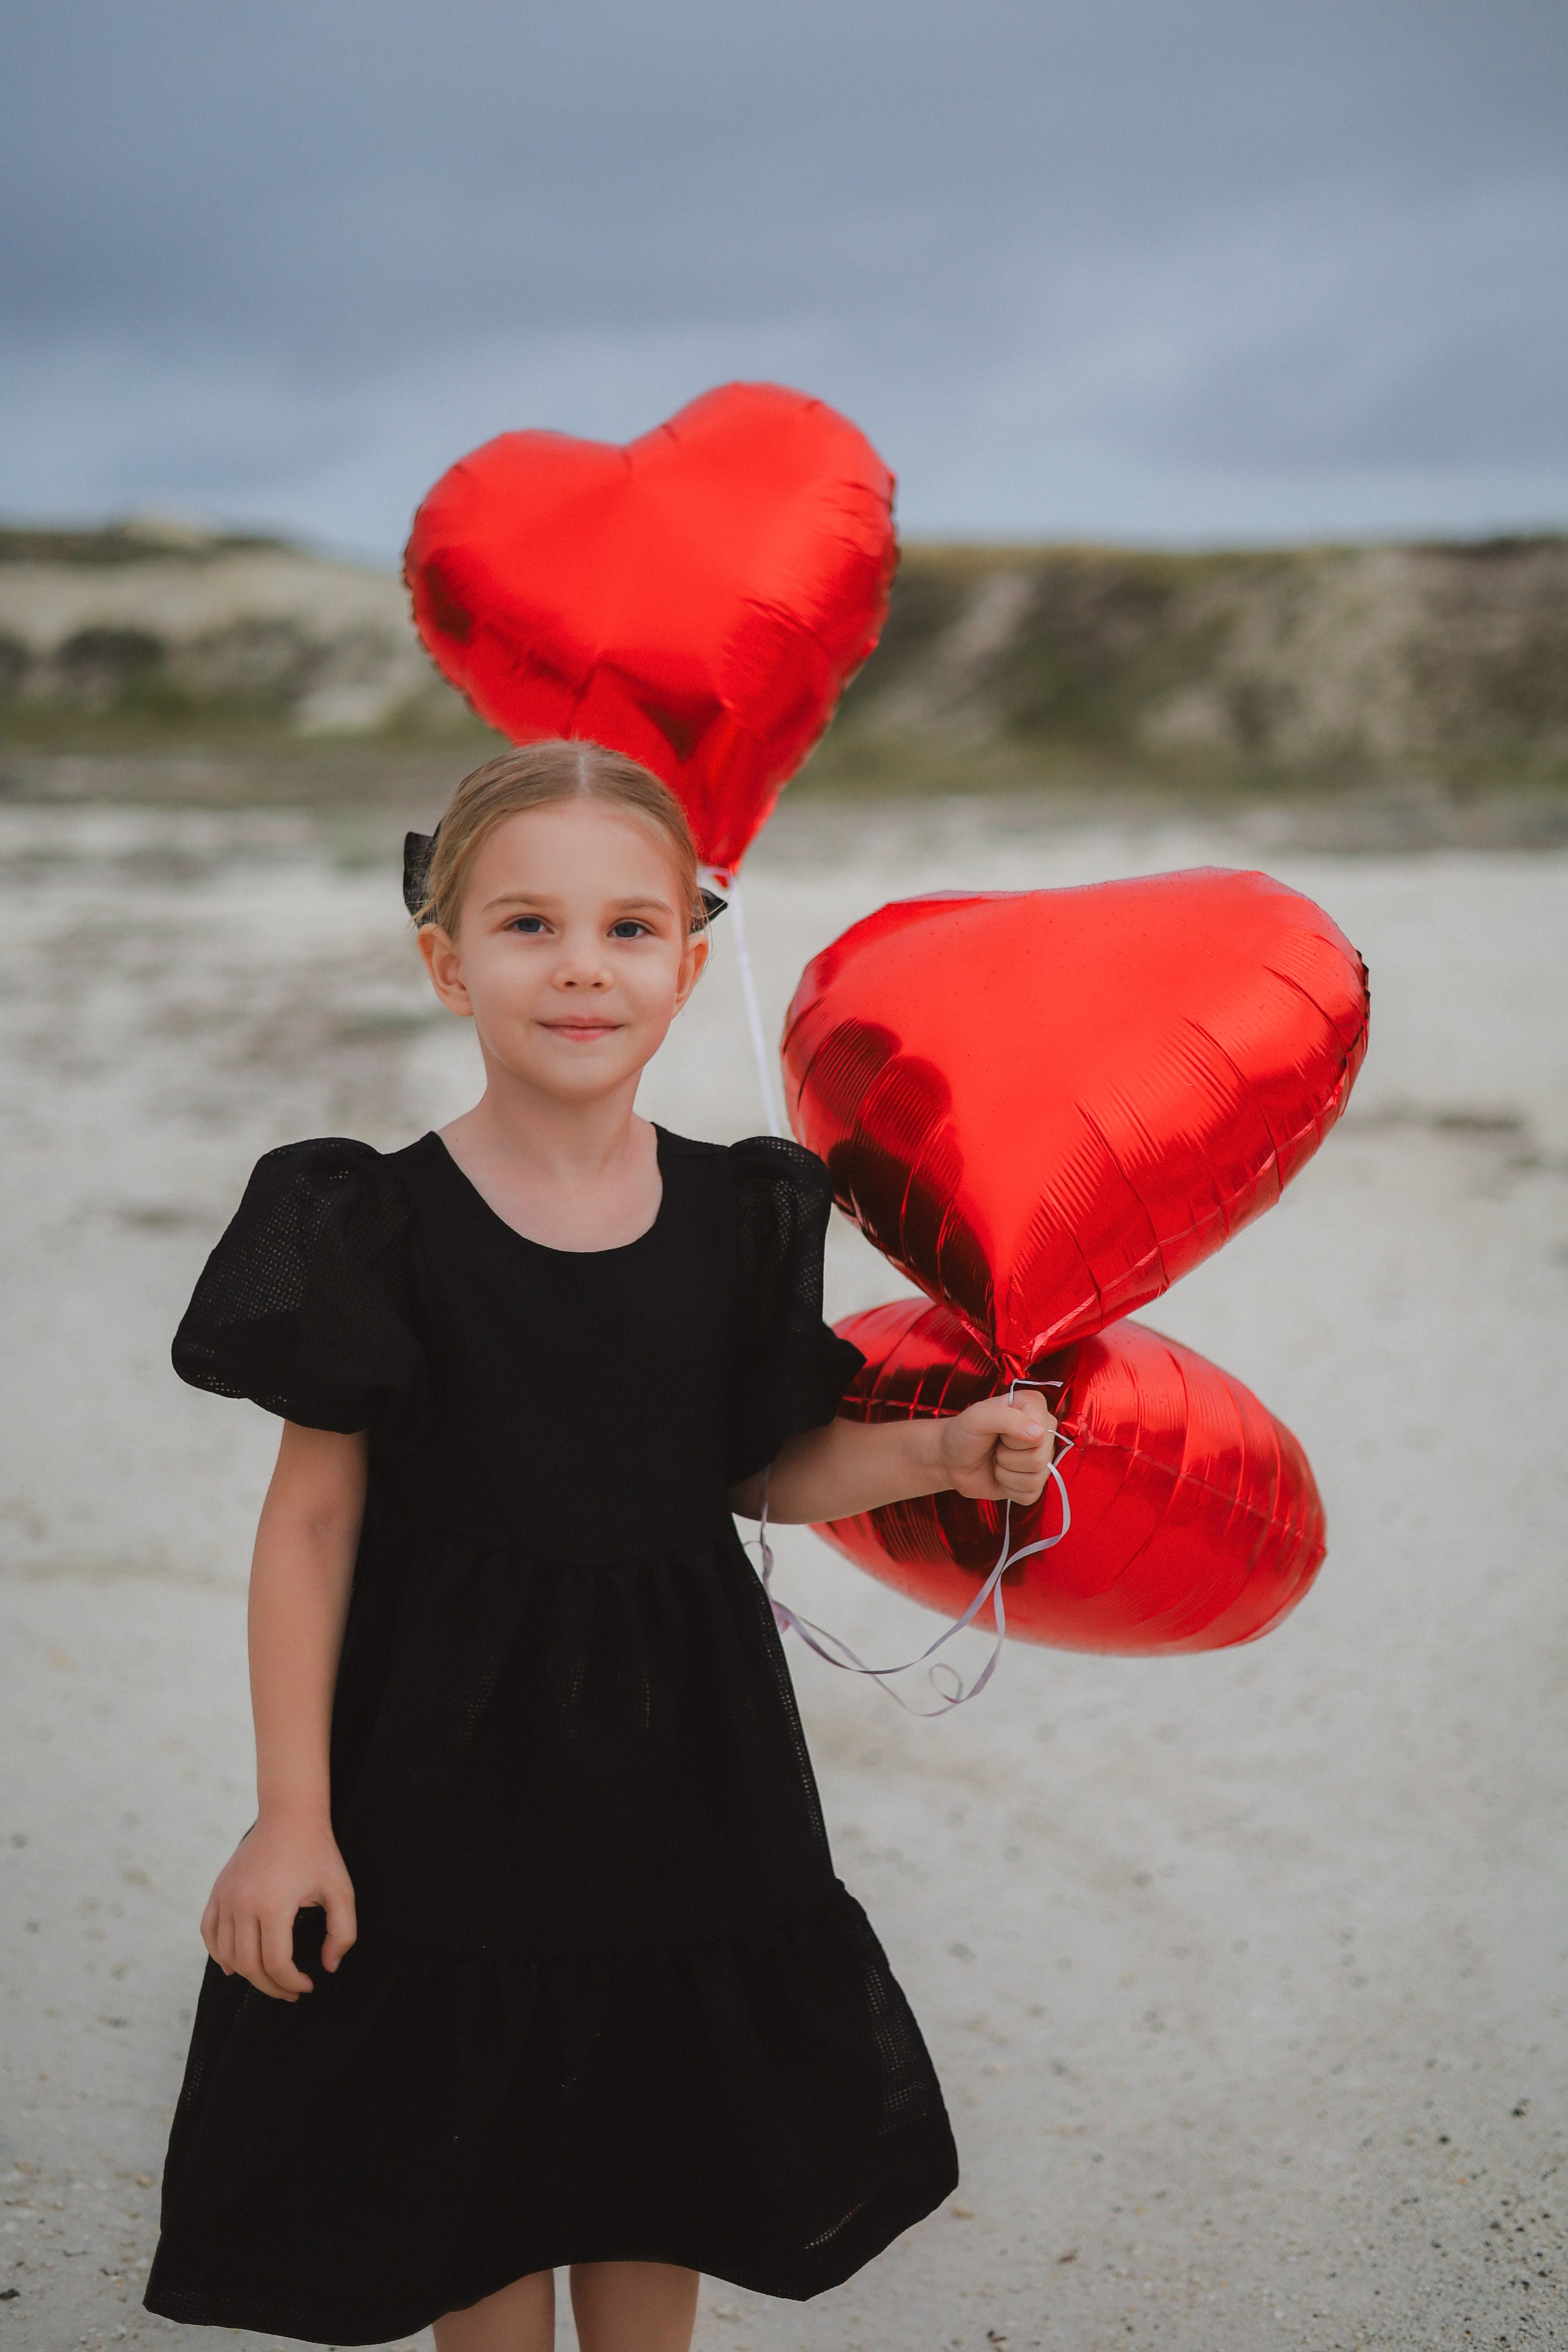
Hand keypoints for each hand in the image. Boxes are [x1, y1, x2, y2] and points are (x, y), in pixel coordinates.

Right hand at [200, 1813, 356, 2001]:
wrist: (289, 1816)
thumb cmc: (318, 1853)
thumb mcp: (341, 1891)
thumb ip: (343, 1933)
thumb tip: (329, 1967)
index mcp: (274, 1906)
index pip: (276, 1964)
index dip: (291, 1983)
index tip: (307, 1986)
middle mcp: (243, 1904)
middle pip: (249, 1966)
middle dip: (271, 1987)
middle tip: (290, 1992)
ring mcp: (225, 1897)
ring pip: (227, 1954)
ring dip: (248, 1975)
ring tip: (271, 1978)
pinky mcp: (217, 1891)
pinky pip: (209, 1933)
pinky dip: (220, 1954)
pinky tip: (236, 1965)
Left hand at [937, 1396, 1057, 1504]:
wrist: (951, 1460)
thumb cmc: (963, 1433)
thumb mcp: (978, 1417)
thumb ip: (1008, 1418)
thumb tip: (1039, 1433)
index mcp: (1034, 1406)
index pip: (1042, 1432)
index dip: (1015, 1439)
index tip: (998, 1432)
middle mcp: (1043, 1430)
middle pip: (1040, 1458)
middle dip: (1007, 1457)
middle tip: (995, 1447)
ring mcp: (1041, 1458)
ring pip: (1037, 1479)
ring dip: (1006, 1473)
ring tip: (995, 1460)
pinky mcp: (1033, 1483)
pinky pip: (1031, 1496)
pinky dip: (1009, 1489)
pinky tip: (1000, 1475)